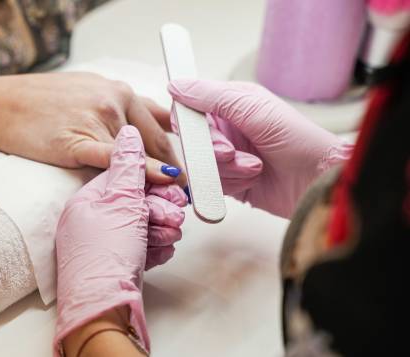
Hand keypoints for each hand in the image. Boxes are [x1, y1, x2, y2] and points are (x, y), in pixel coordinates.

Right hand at [0, 73, 184, 184]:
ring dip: (160, 178)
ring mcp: (98, 119)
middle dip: (179, 168)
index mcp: (118, 90)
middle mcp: (114, 101)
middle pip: (159, 140)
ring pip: (141, 154)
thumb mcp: (86, 91)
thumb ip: (119, 108)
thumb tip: (147, 127)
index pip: (163, 121)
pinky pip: (117, 159)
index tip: (197, 164)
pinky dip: (143, 172)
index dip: (183, 145)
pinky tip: (163, 181)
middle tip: (193, 190)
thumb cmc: (38, 101)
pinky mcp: (78, 141)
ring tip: (177, 200)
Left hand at [54, 126, 185, 354]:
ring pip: (141, 226)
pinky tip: (161, 250)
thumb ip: (128, 166)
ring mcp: (103, 245)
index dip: (151, 180)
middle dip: (158, 208)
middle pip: (135, 203)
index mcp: (87, 201)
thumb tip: (129, 133)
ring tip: (168, 234)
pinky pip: (141, 247)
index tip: (172, 183)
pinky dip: (154, 248)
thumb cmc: (104, 255)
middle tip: (173, 214)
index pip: (123, 177)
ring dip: (159, 229)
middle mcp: (92, 221)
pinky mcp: (116, 264)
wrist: (101, 309)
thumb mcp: (119, 203)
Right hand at [168, 79, 352, 217]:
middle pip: (193, 140)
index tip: (195, 132)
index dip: (188, 122)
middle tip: (232, 153)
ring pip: (201, 164)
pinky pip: (211, 184)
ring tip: (254, 167)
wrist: (317, 181)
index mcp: (232, 103)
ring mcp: (228, 156)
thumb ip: (211, 96)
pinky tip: (253, 179)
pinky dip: (230, 183)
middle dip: (213, 150)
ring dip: (227, 169)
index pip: (190, 108)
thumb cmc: (297, 139)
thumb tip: (176, 85)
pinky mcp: (230, 181)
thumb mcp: (253, 108)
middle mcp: (227, 128)